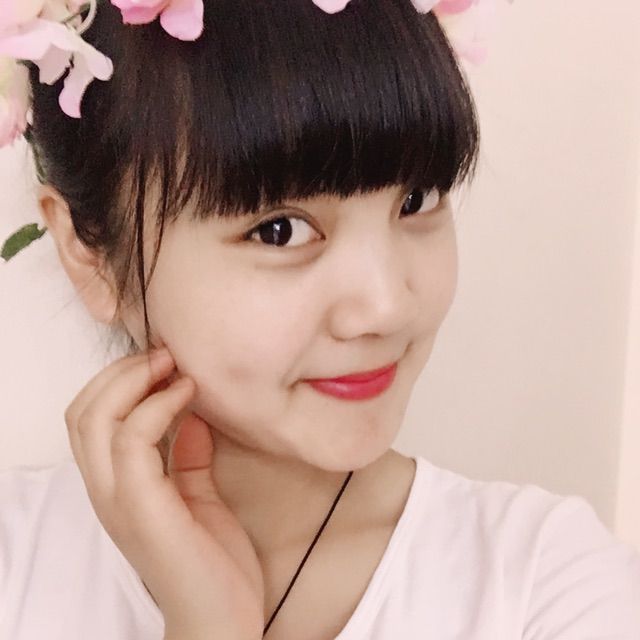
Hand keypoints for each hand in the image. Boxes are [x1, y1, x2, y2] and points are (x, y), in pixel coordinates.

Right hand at [64, 348, 264, 639]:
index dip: (116, 380)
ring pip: (95, 421)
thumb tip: (191, 416)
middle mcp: (106, 493)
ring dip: (135, 382)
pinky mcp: (144, 510)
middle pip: (82, 412)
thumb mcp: (198, 495)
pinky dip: (157, 409)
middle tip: (163, 355)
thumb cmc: (211, 561)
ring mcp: (120, 502)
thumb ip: (187, 457)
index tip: (162, 361)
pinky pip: (132, 443)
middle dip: (120, 372)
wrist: (222, 621)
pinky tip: (188, 398)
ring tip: (173, 368)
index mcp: (116, 488)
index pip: (87, 419)